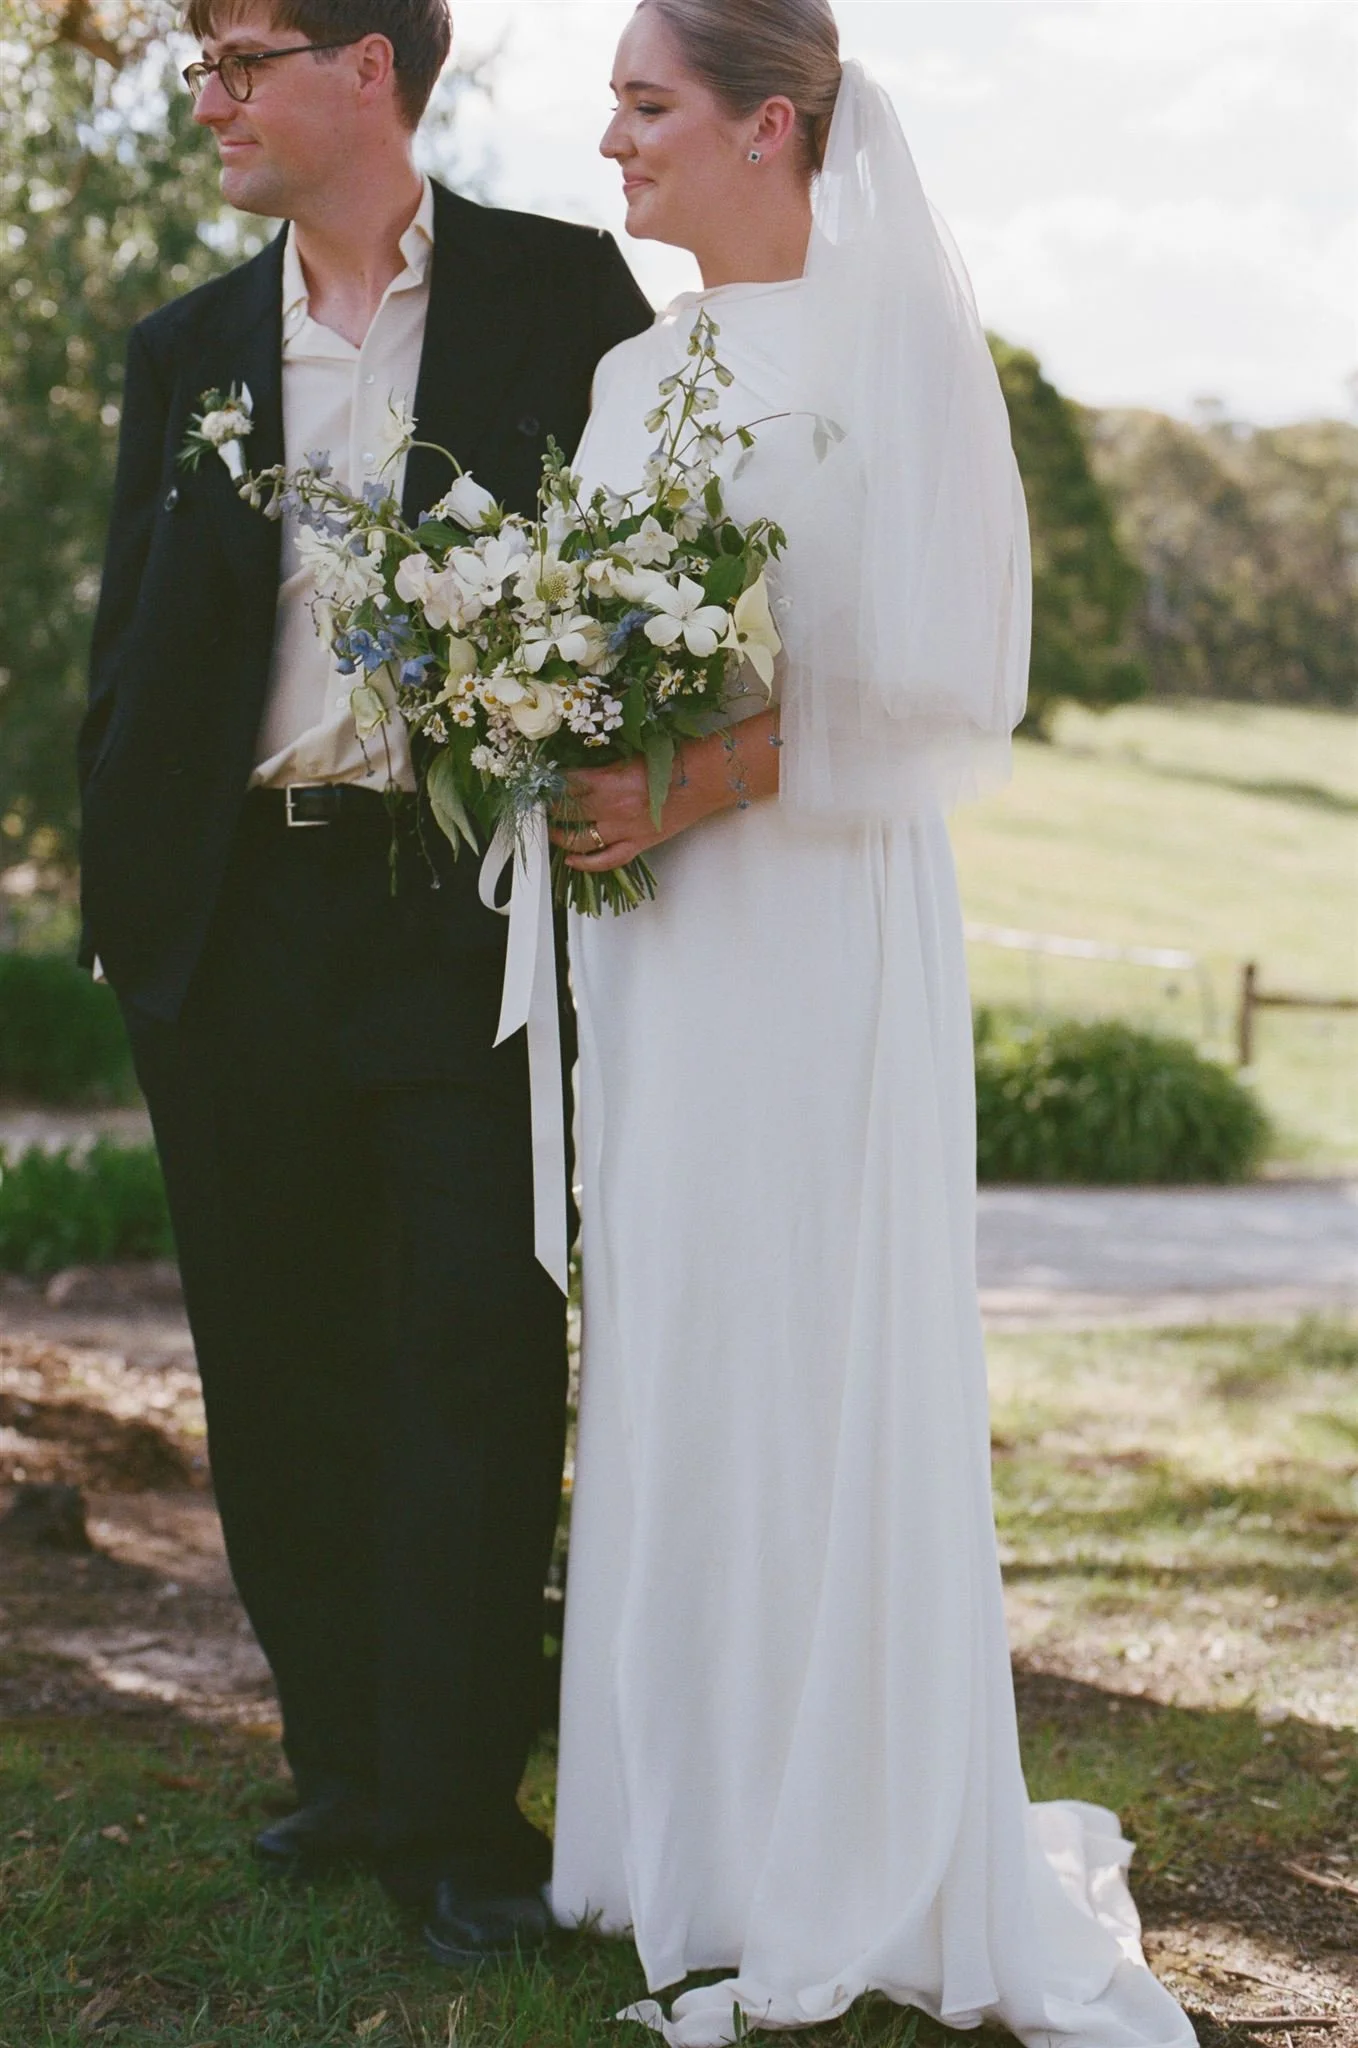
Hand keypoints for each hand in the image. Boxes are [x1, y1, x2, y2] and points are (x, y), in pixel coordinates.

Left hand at [549, 711, 780, 872]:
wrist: (704, 780)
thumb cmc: (672, 760)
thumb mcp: (629, 754)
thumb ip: (602, 766)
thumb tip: (577, 771)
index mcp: (608, 781)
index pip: (565, 785)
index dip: (548, 784)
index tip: (540, 781)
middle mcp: (611, 808)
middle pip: (567, 812)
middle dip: (549, 808)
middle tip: (540, 804)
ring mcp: (624, 830)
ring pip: (580, 840)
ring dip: (560, 836)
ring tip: (551, 831)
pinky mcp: (638, 844)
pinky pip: (607, 860)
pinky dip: (586, 864)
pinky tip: (572, 861)